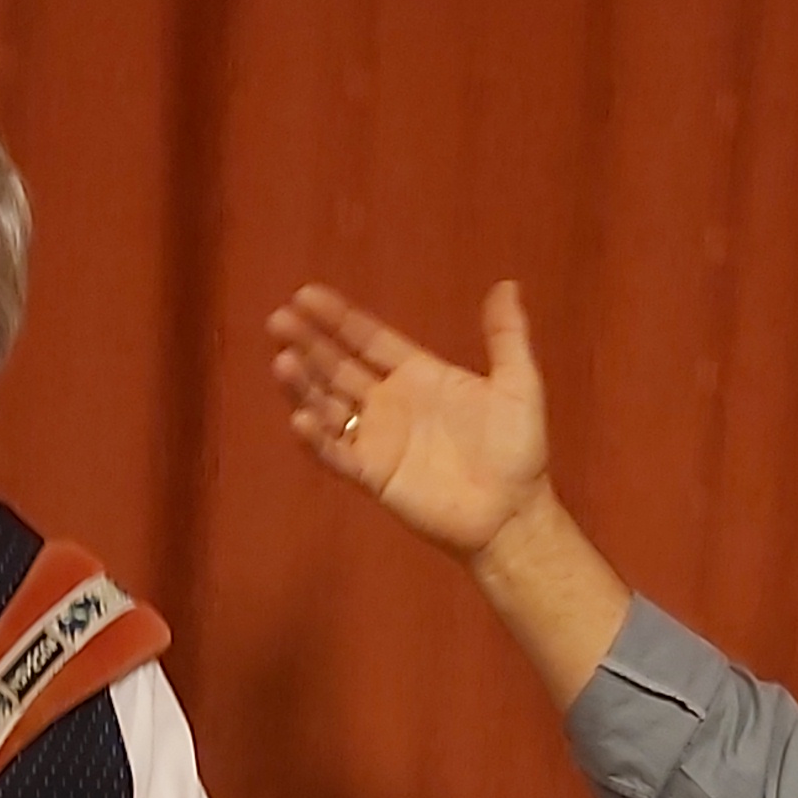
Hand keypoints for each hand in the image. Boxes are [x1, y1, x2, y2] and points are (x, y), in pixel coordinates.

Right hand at [267, 280, 556, 563]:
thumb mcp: (518, 384)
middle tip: (278, 321)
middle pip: (336, 367)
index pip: (367, 339)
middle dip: (307, 344)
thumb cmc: (518, 450)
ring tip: (282, 361)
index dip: (337, 318)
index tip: (305, 295)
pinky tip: (300, 417)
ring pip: (327, 405)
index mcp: (417, 375)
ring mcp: (377, 439)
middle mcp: (389, 403)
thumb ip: (506, 336)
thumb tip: (507, 284)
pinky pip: (336, 453)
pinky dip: (316, 437)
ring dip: (303, 385)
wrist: (515, 512)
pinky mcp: (373, 476)